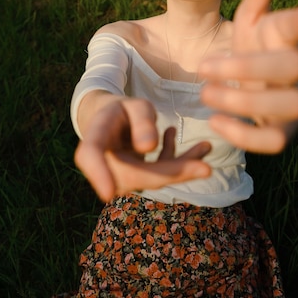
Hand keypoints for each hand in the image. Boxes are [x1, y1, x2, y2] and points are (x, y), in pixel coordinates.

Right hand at [74, 97, 210, 201]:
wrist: (113, 121)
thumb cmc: (122, 109)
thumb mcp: (133, 105)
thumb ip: (141, 119)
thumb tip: (148, 148)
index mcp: (95, 137)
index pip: (90, 156)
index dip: (98, 174)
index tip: (108, 193)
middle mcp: (104, 163)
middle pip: (136, 174)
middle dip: (172, 173)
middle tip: (206, 169)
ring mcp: (121, 176)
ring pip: (153, 178)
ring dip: (183, 167)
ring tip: (207, 147)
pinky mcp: (138, 180)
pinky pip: (160, 175)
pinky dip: (180, 163)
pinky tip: (198, 146)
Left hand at [199, 0, 297, 152]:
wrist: (247, 88)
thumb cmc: (251, 48)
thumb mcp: (250, 18)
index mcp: (284, 38)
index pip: (296, 26)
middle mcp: (296, 70)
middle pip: (294, 67)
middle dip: (247, 67)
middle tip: (202, 66)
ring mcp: (293, 103)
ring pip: (289, 106)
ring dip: (244, 101)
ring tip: (205, 92)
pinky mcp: (282, 133)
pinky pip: (275, 142)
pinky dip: (244, 135)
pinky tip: (215, 121)